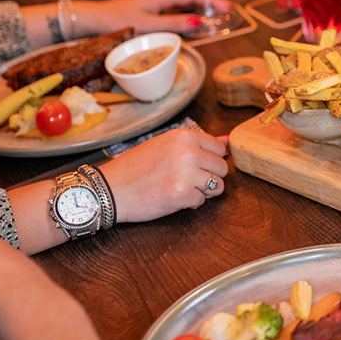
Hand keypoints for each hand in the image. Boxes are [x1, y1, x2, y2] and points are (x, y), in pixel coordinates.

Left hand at [75, 0, 232, 37]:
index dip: (212, 1)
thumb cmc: (116, 20)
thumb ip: (174, 24)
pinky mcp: (148, 15)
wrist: (92, 20)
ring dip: (197, 15)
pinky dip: (184, 21)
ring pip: (182, 9)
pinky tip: (188, 30)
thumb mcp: (148, 25)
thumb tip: (198, 22)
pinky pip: (172, 16)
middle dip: (208, 7)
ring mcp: (153, 6)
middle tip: (224, 17)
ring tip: (212, 24)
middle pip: (190, 0)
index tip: (228, 8)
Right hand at [100, 128, 229, 222]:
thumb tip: (230, 141)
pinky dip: (189, 203)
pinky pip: (201, 201)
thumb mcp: (166, 145)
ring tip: (181, 188)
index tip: (196, 166)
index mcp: (184, 136)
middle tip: (187, 180)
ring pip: (217, 186)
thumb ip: (199, 143)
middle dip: (209, 177)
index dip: (210, 160)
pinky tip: (172, 197)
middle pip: (222, 168)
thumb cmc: (136, 167)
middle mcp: (188, 151)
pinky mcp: (182, 194)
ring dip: (203, 191)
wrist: (111, 189)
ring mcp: (186, 173)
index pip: (219, 148)